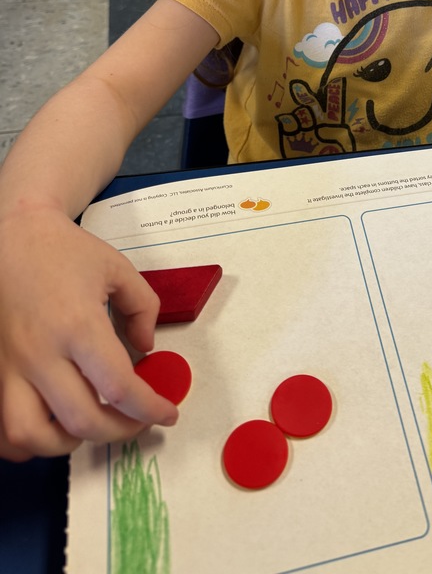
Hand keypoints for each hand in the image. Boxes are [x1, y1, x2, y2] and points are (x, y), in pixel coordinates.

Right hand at [0, 209, 177, 460]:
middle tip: (137, 422)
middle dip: (120, 432)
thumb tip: (146, 349)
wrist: (10, 235)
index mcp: (77, 325)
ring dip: (67, 444)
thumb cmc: (64, 251)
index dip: (149, 409)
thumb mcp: (118, 269)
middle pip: (81, 421)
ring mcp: (8, 366)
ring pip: (31, 436)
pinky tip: (49, 427)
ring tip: (90, 424)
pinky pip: (1, 427)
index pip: (118, 387)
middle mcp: (39, 353)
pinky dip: (25, 441)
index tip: (167, 414)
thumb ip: (143, 308)